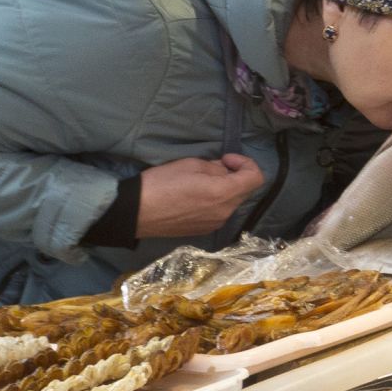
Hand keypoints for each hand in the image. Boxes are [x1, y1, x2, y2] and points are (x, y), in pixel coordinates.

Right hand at [137, 155, 263, 237]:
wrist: (135, 213)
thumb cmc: (161, 183)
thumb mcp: (190, 164)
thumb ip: (215, 167)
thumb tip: (225, 171)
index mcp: (224, 193)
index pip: (256, 178)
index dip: (246, 164)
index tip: (227, 159)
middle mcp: (225, 212)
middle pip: (244, 191)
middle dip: (234, 176)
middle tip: (213, 167)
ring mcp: (215, 224)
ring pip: (231, 202)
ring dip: (223, 189)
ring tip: (200, 182)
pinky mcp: (204, 231)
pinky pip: (218, 213)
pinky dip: (214, 202)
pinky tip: (193, 198)